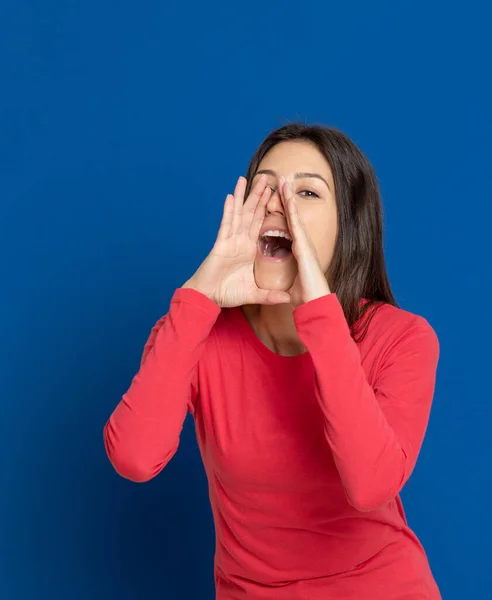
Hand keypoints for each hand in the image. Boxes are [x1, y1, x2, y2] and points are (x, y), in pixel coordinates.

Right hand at [182, 175, 290, 307]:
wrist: (208, 298)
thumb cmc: (227, 293)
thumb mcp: (254, 294)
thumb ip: (270, 294)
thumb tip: (288, 299)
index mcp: (249, 249)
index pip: (261, 225)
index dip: (268, 210)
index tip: (276, 196)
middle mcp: (240, 241)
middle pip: (251, 214)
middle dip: (258, 197)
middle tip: (267, 179)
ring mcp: (229, 241)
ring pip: (239, 214)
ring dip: (244, 197)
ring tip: (248, 179)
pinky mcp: (220, 244)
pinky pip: (225, 225)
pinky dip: (228, 211)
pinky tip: (231, 196)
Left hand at [279, 177, 330, 305]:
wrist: (316, 304)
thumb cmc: (306, 298)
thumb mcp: (290, 287)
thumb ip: (285, 284)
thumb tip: (280, 289)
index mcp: (299, 253)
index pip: (289, 229)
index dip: (284, 214)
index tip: (279, 201)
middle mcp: (303, 245)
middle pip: (292, 218)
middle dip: (286, 200)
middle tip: (282, 181)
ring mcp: (305, 243)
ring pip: (294, 216)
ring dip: (288, 198)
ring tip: (283, 180)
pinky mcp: (304, 245)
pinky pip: (295, 223)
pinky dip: (291, 208)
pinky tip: (287, 195)